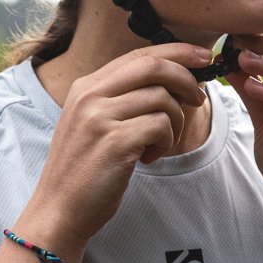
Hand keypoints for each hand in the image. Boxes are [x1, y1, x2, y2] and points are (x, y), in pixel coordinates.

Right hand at [26, 43, 212, 245]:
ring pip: (162, 98)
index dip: (177, 52)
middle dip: (185, 78)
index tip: (204, 57)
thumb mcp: (96, 121)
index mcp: (87, 86)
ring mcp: (100, 117)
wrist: (58, 210)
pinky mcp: (115, 141)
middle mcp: (90, 95)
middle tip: (198, 98)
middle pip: (153, 67)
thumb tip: (176, 77)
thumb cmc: (87, 168)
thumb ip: (124, 96)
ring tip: (159, 143)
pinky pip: (161, 125)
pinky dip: (166, 142)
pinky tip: (149, 157)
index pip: (139, 54)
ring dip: (174, 122)